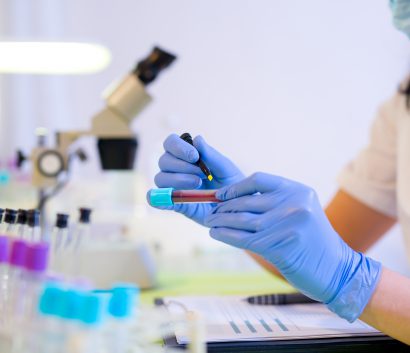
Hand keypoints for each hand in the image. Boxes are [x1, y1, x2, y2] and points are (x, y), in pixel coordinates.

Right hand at [153, 134, 242, 223]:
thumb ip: (211, 155)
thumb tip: (197, 138)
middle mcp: (176, 168)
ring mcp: (173, 186)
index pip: (171, 143)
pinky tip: (170, 200)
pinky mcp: (174, 203)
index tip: (195, 157)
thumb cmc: (231, 183)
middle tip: (202, 174)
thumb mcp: (226, 168)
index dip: (179, 147)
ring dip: (178, 180)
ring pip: (160, 178)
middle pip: (164, 160)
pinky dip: (158, 198)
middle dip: (182, 166)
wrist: (236, 206)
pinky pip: (157, 199)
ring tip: (198, 185)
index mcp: (187, 154)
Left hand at [205, 172, 381, 321]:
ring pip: (243, 220)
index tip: (220, 195)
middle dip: (224, 207)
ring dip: (221, 221)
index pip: (258, 179)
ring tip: (209, 222)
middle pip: (247, 201)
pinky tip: (216, 234)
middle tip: (210, 212)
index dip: (235, 187)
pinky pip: (245, 239)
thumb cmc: (313, 241)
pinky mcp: (281, 246)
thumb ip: (273, 203)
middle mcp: (294, 204)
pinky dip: (226, 235)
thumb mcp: (299, 212)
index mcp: (297, 190)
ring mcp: (288, 225)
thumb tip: (234, 201)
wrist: (336, 269)